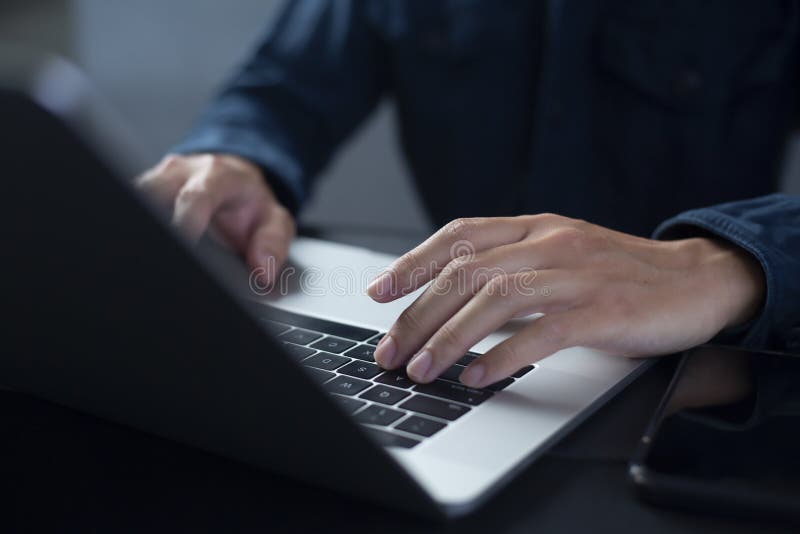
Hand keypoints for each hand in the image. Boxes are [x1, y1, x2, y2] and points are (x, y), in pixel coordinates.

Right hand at [136, 153, 294, 283]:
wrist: (235, 181)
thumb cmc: (251, 203)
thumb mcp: (275, 220)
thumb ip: (273, 242)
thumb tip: (263, 270)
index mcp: (218, 176)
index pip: (195, 197)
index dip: (186, 222)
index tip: (184, 244)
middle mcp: (183, 172)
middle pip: (152, 193)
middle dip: (151, 223)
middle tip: (158, 255)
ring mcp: (159, 178)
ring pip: (134, 198)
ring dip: (140, 223)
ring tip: (145, 256)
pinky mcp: (144, 190)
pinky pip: (131, 204)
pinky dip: (134, 224)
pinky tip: (139, 250)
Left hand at [367, 214, 764, 387]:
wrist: (696, 279)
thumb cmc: (619, 274)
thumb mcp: (558, 256)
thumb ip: (510, 267)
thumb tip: (449, 299)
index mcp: (534, 227)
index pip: (459, 236)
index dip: (413, 262)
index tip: (378, 291)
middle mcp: (549, 242)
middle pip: (466, 273)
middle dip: (418, 314)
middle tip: (390, 351)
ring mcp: (577, 273)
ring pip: (497, 299)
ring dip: (451, 337)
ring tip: (423, 369)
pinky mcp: (603, 308)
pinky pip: (543, 331)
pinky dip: (504, 355)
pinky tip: (478, 377)